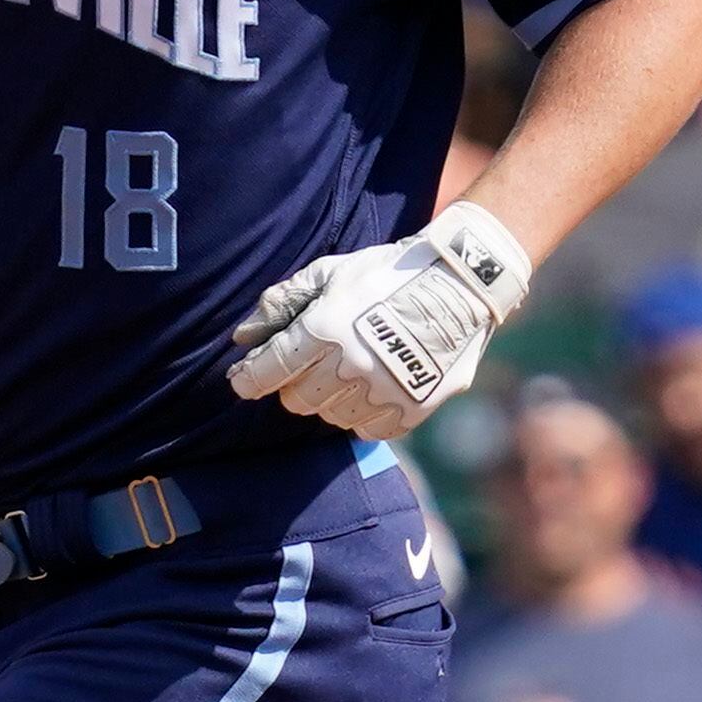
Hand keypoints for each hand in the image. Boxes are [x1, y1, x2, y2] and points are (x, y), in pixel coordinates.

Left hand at [226, 201, 532, 437]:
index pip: (270, 370)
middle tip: (310, 365)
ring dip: (331, 399)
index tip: (241, 381)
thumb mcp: (331, 273)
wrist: (460, 283)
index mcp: (325, 330)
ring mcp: (382, 391)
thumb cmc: (388, 273)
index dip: (249, 379)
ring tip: (347, 371)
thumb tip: (241, 338)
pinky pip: (367, 429)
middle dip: (295, 385)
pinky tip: (371, 388)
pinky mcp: (411, 409)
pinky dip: (362, 414)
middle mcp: (350, 366)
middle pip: (298, 400)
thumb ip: (283, 303)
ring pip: (331, 417)